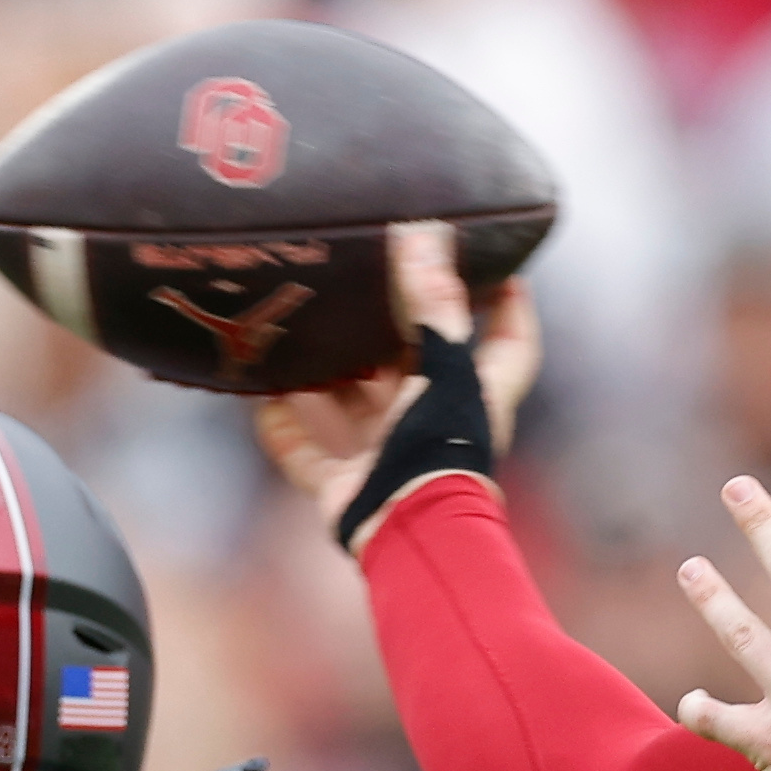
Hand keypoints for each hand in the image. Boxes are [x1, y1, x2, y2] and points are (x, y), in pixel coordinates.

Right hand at [251, 221, 542, 549]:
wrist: (409, 535)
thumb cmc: (441, 448)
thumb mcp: (445, 367)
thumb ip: (435, 304)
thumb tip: (422, 234)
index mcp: (477, 395)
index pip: (508, 343)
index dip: (508, 307)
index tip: (499, 267)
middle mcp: (436, 424)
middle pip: (419, 369)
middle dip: (393, 331)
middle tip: (364, 281)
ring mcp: (390, 459)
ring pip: (360, 407)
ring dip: (333, 378)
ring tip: (304, 331)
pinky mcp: (347, 488)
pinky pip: (309, 454)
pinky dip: (286, 430)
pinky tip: (263, 399)